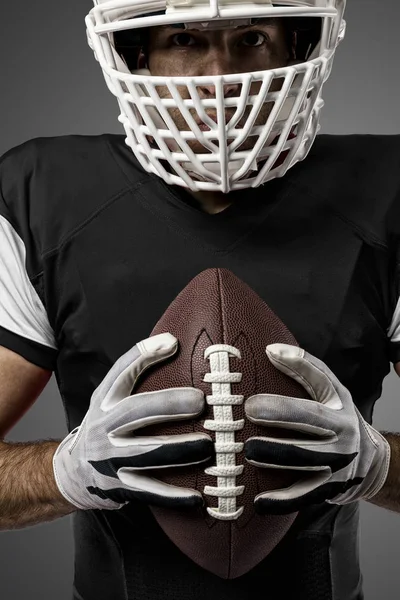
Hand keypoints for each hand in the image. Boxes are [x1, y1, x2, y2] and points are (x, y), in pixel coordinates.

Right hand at [53, 332, 212, 510]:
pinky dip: (173, 496)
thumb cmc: (104, 426)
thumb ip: (137, 370)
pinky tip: (198, 497)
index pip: (121, 372)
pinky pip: (149, 492)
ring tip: (208, 446)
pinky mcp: (119, 486)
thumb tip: (172, 340)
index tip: (173, 344)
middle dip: (168, 405)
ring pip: (147, 453)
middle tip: (200, 401)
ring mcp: (110, 459)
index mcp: (105, 402)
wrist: (72, 471)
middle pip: (135, 411)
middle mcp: (104, 427)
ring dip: (179, 450)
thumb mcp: (111, 397)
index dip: (144, 355)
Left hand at [244, 344, 390, 514]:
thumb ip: (304, 367)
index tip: (251, 404)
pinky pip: (303, 497)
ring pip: (303, 468)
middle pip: (306, 439)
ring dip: (273, 463)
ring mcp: (336, 470)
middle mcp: (342, 443)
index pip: (311, 408)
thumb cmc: (340, 416)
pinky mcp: (328, 492)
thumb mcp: (332, 390)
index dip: (282, 406)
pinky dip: (282, 501)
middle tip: (245, 427)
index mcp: (339, 415)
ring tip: (246, 456)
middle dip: (274, 434)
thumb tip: (270, 349)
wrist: (369, 459)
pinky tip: (259, 502)